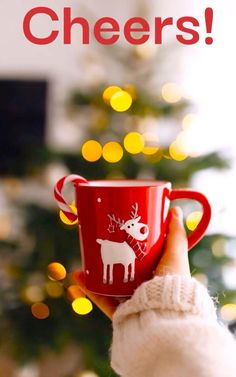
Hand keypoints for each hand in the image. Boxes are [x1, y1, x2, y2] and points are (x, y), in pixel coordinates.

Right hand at [75, 207, 189, 319]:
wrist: (166, 313)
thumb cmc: (173, 283)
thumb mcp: (175, 255)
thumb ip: (175, 235)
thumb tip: (175, 211)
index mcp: (158, 276)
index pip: (144, 258)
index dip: (133, 245)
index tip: (122, 232)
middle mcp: (146, 289)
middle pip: (124, 270)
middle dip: (110, 257)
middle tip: (101, 243)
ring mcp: (132, 301)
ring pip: (109, 285)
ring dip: (95, 272)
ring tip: (86, 258)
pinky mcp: (120, 312)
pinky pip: (101, 299)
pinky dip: (89, 288)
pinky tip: (78, 276)